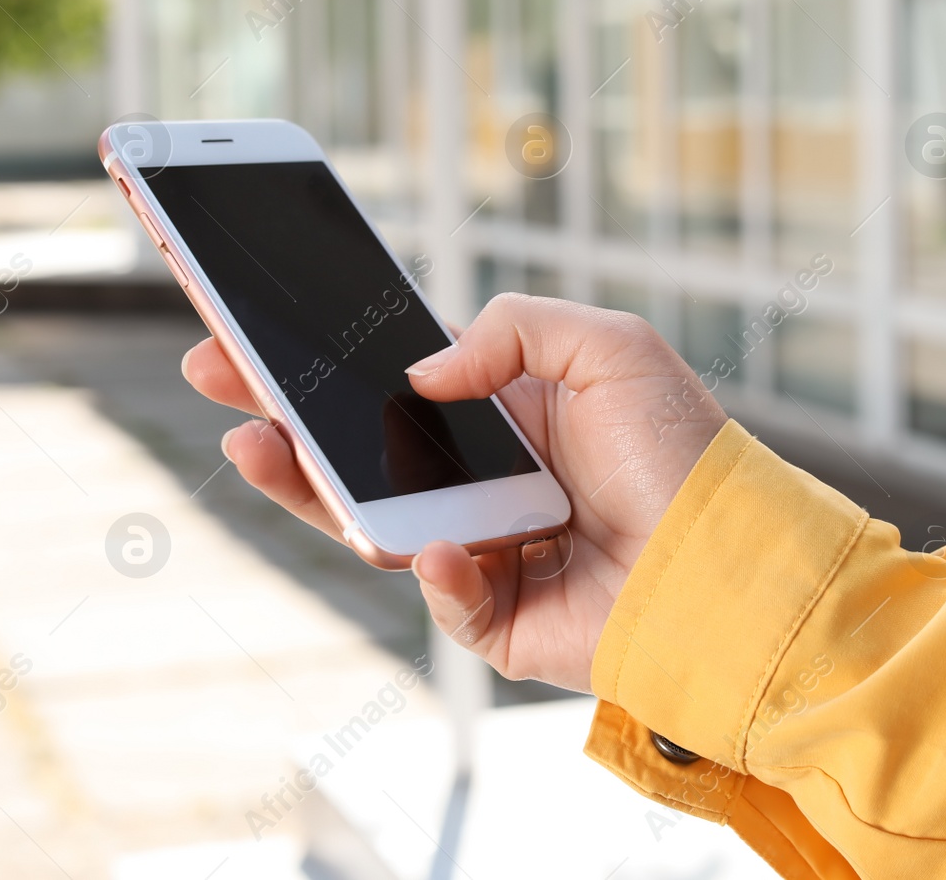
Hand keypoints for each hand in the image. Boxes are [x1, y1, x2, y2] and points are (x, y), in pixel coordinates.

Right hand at [182, 293, 727, 691]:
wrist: (729, 562)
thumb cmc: (682, 453)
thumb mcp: (613, 349)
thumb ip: (514, 330)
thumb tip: (423, 368)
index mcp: (508, 414)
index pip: (397, 382)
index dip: (331, 360)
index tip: (262, 328)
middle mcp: (486, 480)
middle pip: (361, 450)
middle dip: (283, 413)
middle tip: (216, 371)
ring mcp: (484, 549)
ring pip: (371, 525)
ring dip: (310, 488)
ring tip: (262, 444)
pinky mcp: (494, 617)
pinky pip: (440, 596)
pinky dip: (442, 573)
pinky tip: (454, 550)